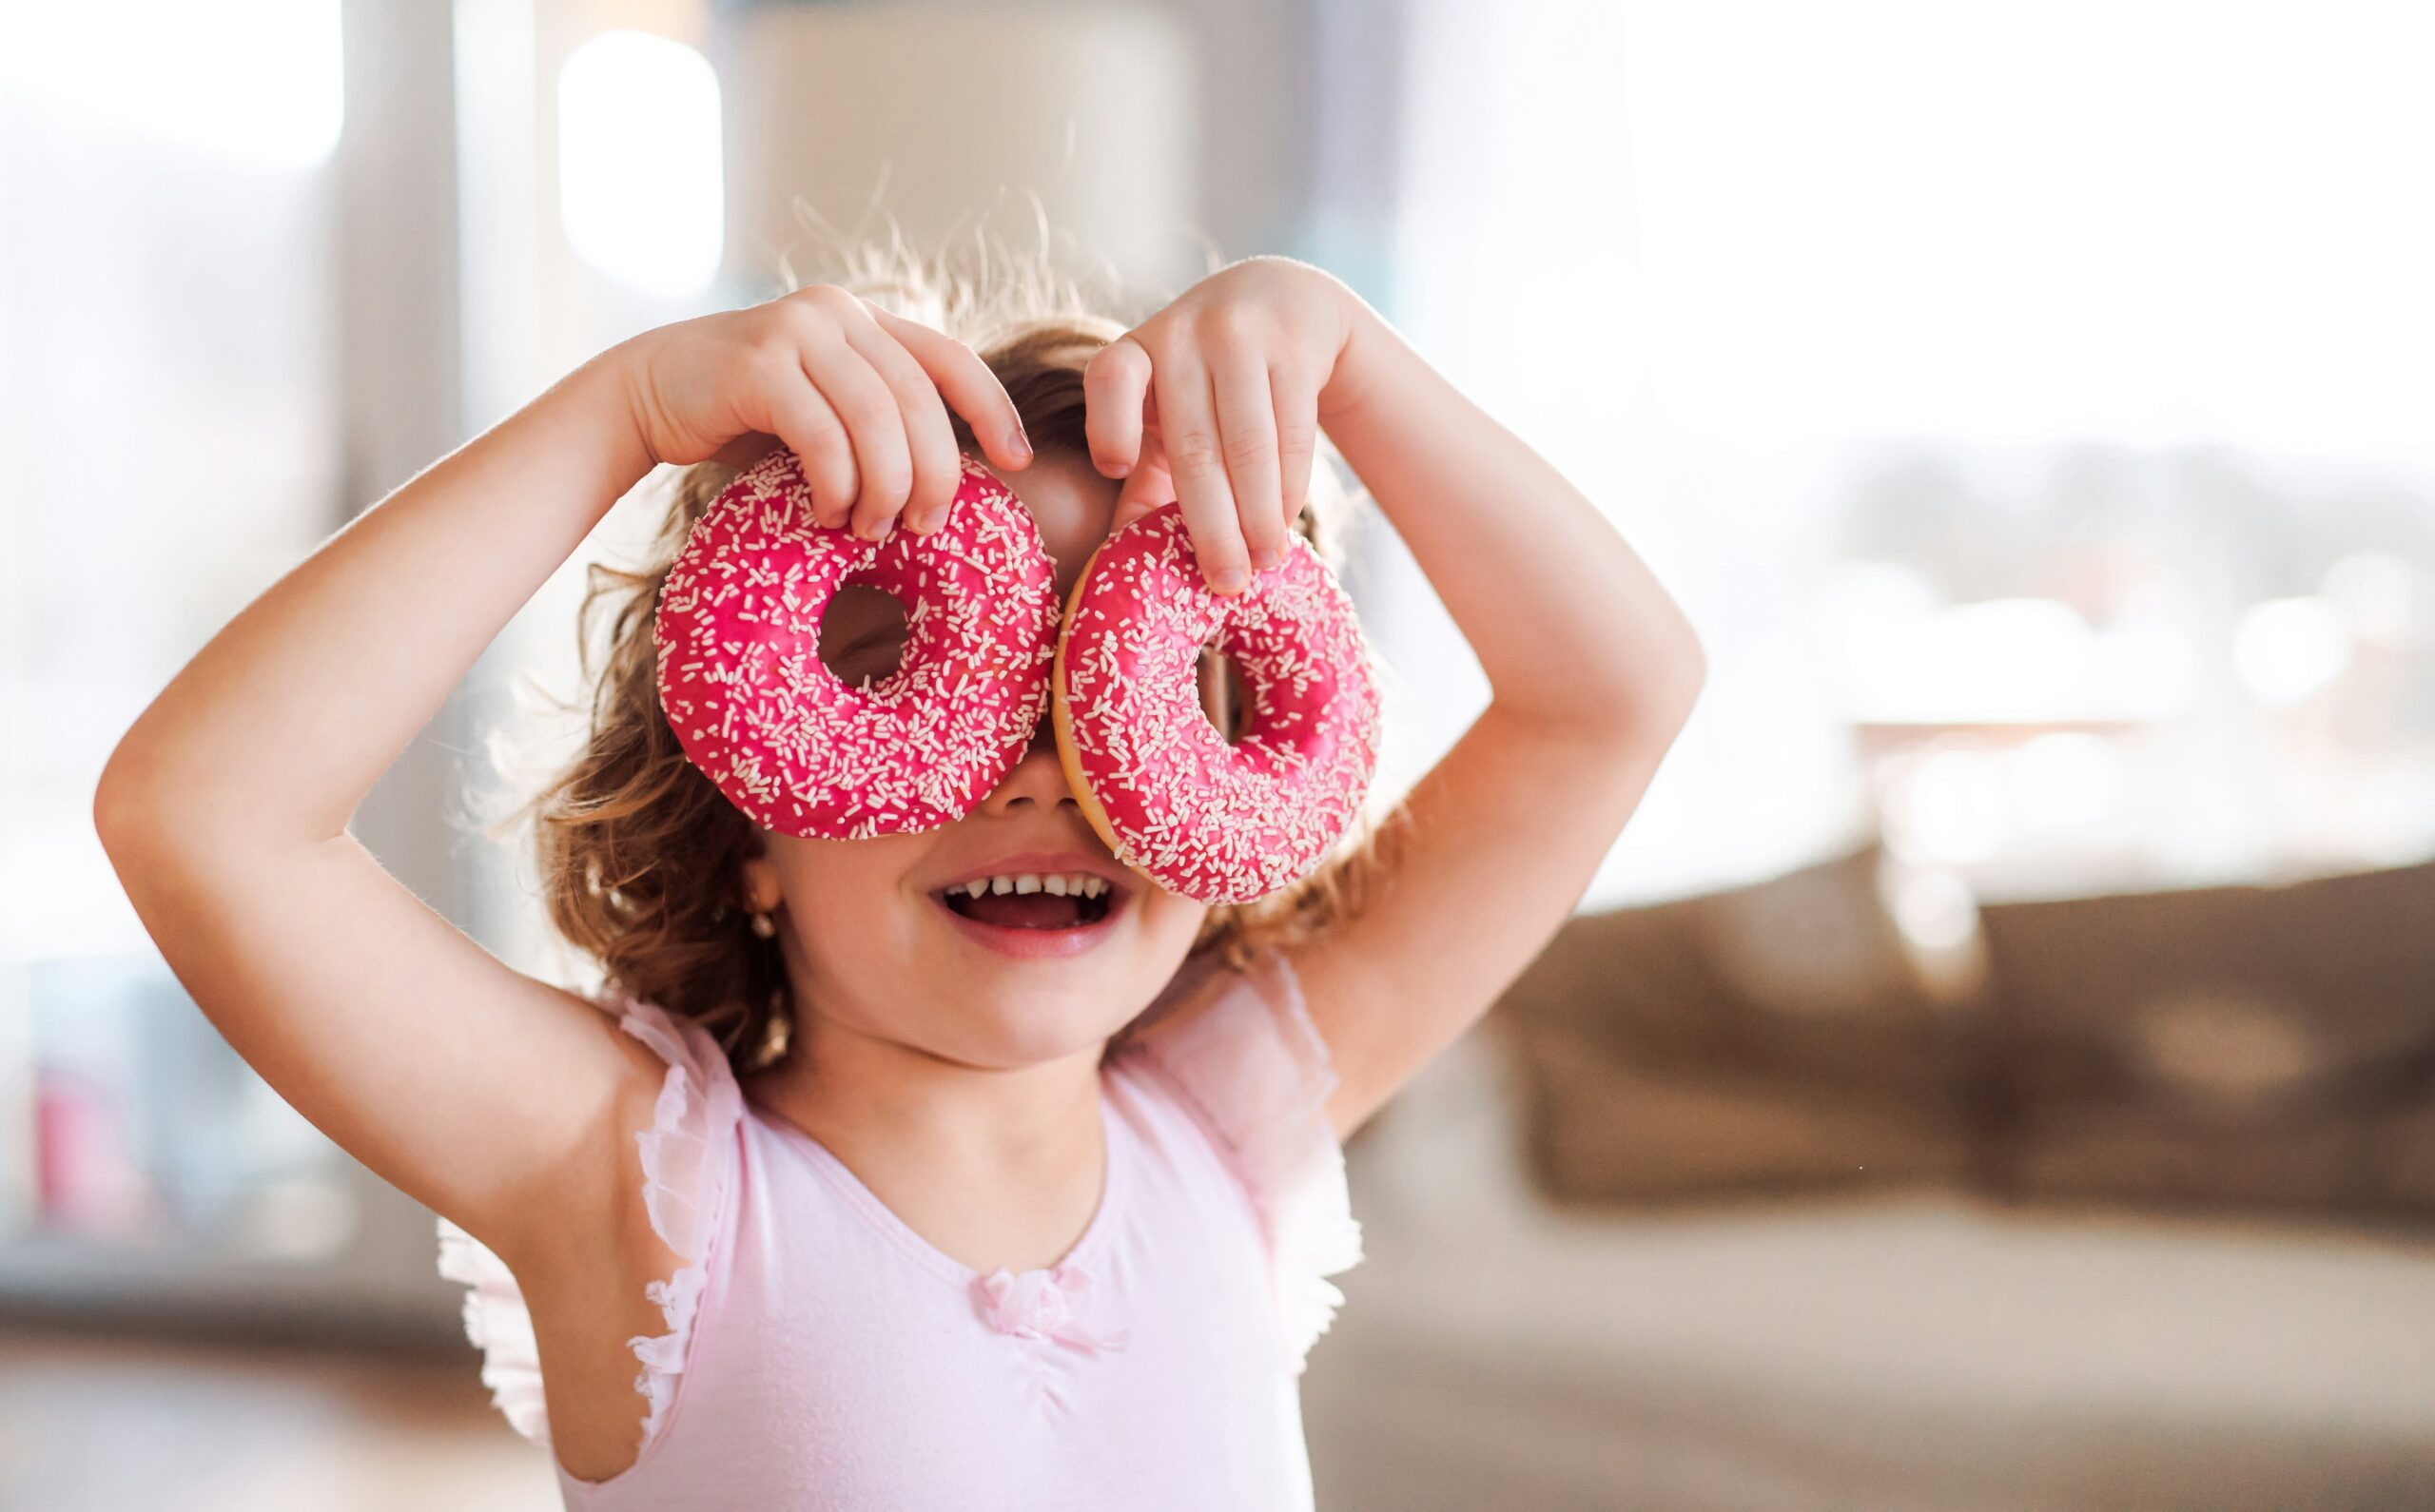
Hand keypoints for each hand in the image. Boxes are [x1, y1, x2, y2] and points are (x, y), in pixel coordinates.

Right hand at [609, 285, 1034, 538]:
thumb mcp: (825, 409)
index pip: (951, 359)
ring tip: (871, 528)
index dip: (993, 410)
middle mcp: (837, 313)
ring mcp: (796, 332)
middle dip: (933, 474)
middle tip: (923, 527)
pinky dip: (835, 485)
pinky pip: (823, 436)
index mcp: (865, 320)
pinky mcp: (756, 364)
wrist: (647, 395)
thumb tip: (948, 479)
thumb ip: (878, 419)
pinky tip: (826, 513)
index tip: (1017, 463)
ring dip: (884, 488)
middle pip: (920, 401)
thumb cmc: (745, 419)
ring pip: (876, 421)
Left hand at [1084, 257, 1360, 593]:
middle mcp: (1182, 336)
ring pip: (1248, 445)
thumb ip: (1143, 475)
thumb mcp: (1168, 412)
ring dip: (1258, 514)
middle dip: (1212, 524)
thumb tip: (1118, 558)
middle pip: (1194, 444)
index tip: (1113, 469)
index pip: (1111, 379)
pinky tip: (1285, 523)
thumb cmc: (1209, 378)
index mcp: (1135, 352)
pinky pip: (1291, 432)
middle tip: (1226, 583)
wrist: (1283, 299)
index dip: (1109, 423)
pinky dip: (1288, 487)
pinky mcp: (1293, 346)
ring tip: (1263, 562)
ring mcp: (1240, 335)